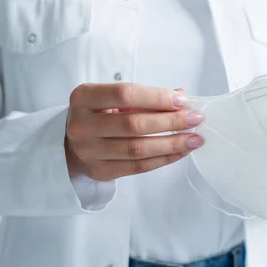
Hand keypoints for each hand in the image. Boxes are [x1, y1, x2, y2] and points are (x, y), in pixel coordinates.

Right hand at [65, 83, 204, 181]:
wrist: (71, 143)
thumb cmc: (97, 115)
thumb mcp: (110, 99)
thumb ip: (143, 97)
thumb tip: (181, 98)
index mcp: (83, 98)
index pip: (125, 94)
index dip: (156, 98)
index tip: (183, 102)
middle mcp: (82, 125)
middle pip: (133, 124)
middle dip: (170, 122)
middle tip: (195, 120)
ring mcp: (88, 151)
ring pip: (137, 149)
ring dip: (171, 144)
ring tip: (194, 139)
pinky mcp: (99, 171)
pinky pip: (137, 167)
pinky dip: (162, 159)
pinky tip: (180, 152)